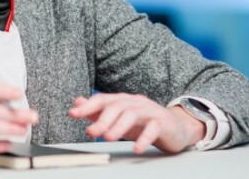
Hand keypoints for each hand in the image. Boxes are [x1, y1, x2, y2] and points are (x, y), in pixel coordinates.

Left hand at [68, 93, 204, 153]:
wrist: (177, 127)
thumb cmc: (144, 122)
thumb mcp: (119, 117)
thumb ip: (98, 111)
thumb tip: (77, 103)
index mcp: (123, 100)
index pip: (103, 99)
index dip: (87, 106)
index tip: (72, 114)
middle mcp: (136, 103)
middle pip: (117, 106)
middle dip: (102, 119)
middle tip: (90, 133)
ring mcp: (150, 111)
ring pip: (133, 114)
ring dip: (119, 126)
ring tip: (108, 138)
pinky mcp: (163, 123)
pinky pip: (154, 128)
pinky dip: (144, 138)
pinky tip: (136, 148)